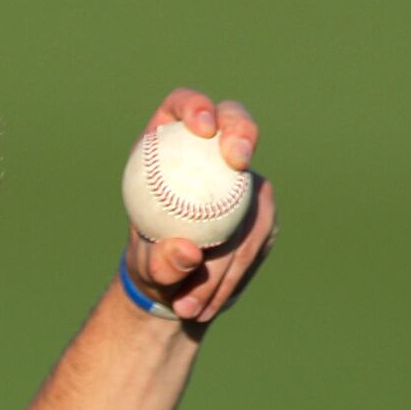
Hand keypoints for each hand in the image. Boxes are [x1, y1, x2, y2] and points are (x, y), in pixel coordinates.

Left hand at [125, 89, 278, 324]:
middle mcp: (212, 158)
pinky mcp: (263, 211)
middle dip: (241, 132)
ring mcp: (243, 182)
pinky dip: (233, 273)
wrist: (176, 290)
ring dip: (226, 254)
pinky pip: (257, 236)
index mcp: (172, 150)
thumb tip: (186, 252)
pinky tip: (207, 304)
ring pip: (249, 198)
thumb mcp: (147, 266)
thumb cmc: (152, 264)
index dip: (196, 106)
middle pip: (236, 125)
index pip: (185, 107)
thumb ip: (160, 260)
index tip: (203, 129)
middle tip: (237, 161)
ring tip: (191, 301)